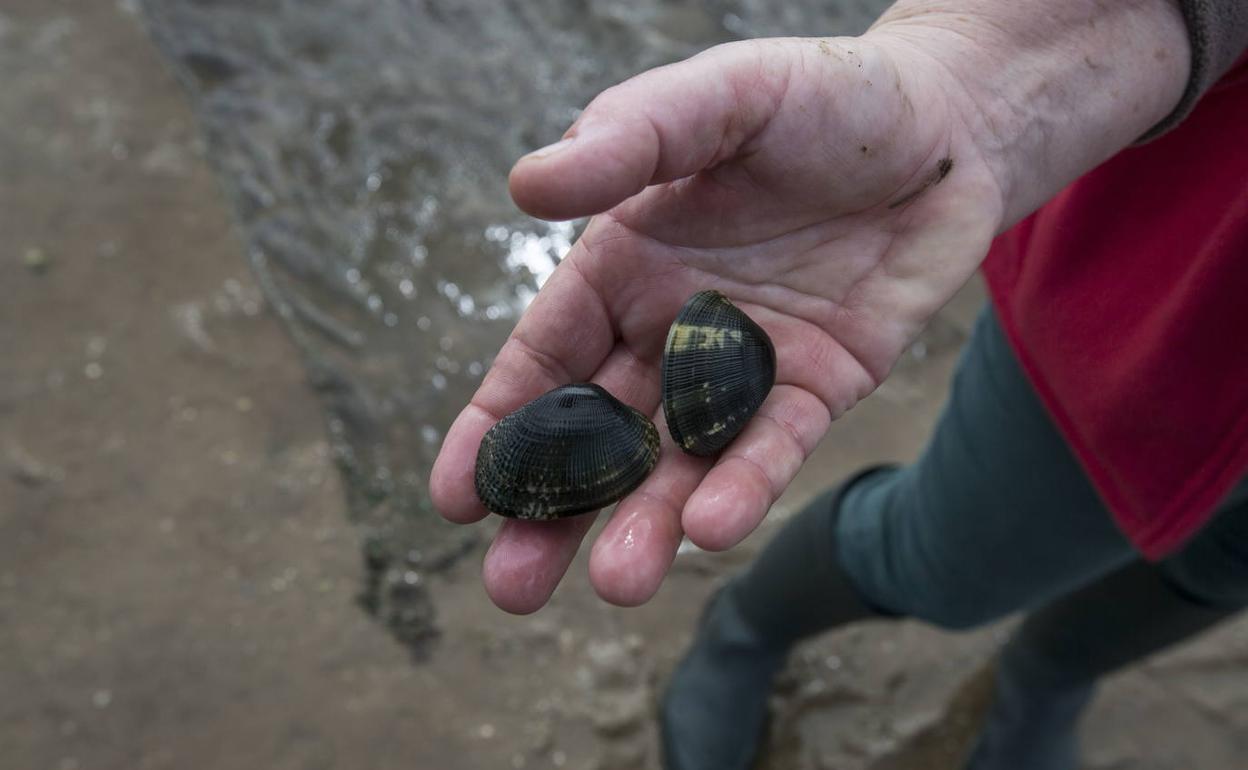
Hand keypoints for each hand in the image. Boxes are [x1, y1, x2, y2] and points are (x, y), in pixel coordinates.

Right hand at [430, 33, 1006, 612]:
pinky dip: (745, 485)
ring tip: (620, 583)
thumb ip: (629, 139)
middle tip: (513, 586)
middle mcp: (674, 325)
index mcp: (625, 265)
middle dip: (556, 510)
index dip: (498, 426)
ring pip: (683, 458)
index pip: (546, 357)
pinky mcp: (821, 385)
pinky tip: (712, 528)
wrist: (949, 121)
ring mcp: (746, 363)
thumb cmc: (822, 95)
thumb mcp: (719, 97)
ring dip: (649, 523)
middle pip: (601, 433)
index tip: (457, 497)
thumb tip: (526, 185)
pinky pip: (775, 443)